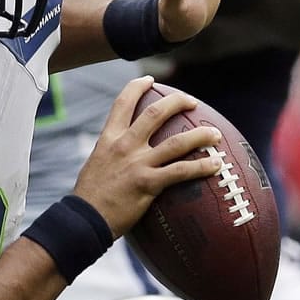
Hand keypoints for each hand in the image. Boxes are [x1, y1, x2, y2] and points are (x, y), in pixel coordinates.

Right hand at [71, 77, 223, 237]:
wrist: (84, 218)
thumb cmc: (90, 196)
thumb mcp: (96, 164)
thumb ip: (112, 153)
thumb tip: (126, 151)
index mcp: (108, 139)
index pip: (122, 103)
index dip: (138, 87)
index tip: (150, 80)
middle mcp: (124, 145)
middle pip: (156, 113)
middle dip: (178, 102)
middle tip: (192, 102)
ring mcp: (137, 164)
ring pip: (177, 142)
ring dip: (201, 135)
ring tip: (215, 134)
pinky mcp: (148, 183)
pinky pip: (182, 171)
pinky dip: (202, 167)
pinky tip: (216, 165)